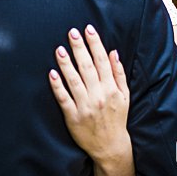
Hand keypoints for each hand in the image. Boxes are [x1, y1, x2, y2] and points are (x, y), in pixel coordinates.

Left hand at [48, 26, 133, 175]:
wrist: (110, 146)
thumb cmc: (117, 118)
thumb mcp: (124, 96)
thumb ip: (118, 74)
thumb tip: (113, 52)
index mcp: (111, 89)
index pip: (102, 61)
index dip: (95, 44)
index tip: (88, 30)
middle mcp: (98, 95)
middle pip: (87, 67)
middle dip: (79, 48)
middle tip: (71, 32)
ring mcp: (85, 106)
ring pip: (74, 81)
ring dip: (66, 64)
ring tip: (59, 49)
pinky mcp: (73, 116)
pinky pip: (63, 99)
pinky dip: (57, 86)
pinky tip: (52, 73)